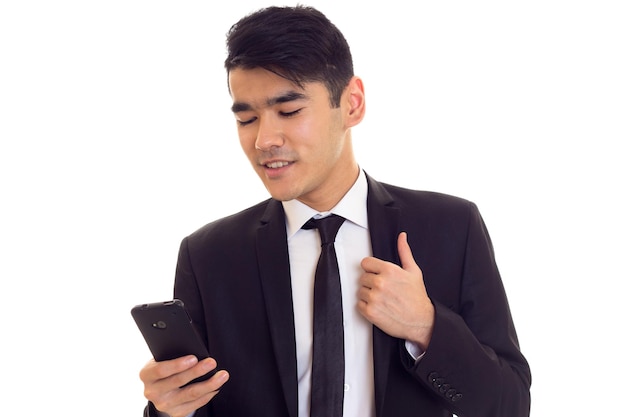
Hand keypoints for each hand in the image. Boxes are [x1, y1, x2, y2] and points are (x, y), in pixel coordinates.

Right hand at [140, 355, 228, 416]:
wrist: (159, 387)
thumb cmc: (164, 365)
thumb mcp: (162, 357)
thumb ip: (172, 353)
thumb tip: (194, 348)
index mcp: (146, 375)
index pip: (161, 370)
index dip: (177, 365)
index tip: (194, 357)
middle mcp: (152, 392)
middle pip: (178, 381)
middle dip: (197, 371)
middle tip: (212, 362)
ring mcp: (164, 405)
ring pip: (190, 394)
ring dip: (209, 384)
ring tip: (222, 375)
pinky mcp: (176, 413)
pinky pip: (195, 404)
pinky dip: (208, 394)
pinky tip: (217, 387)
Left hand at [358, 232, 433, 349]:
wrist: (421, 321)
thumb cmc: (417, 297)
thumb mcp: (413, 271)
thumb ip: (404, 252)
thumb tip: (402, 237)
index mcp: (389, 270)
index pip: (366, 263)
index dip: (372, 269)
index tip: (377, 275)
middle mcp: (380, 283)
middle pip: (362, 277)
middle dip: (371, 283)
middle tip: (383, 290)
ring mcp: (374, 298)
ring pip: (360, 291)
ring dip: (368, 295)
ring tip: (382, 299)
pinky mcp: (370, 312)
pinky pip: (359, 305)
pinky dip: (366, 307)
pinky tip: (378, 307)